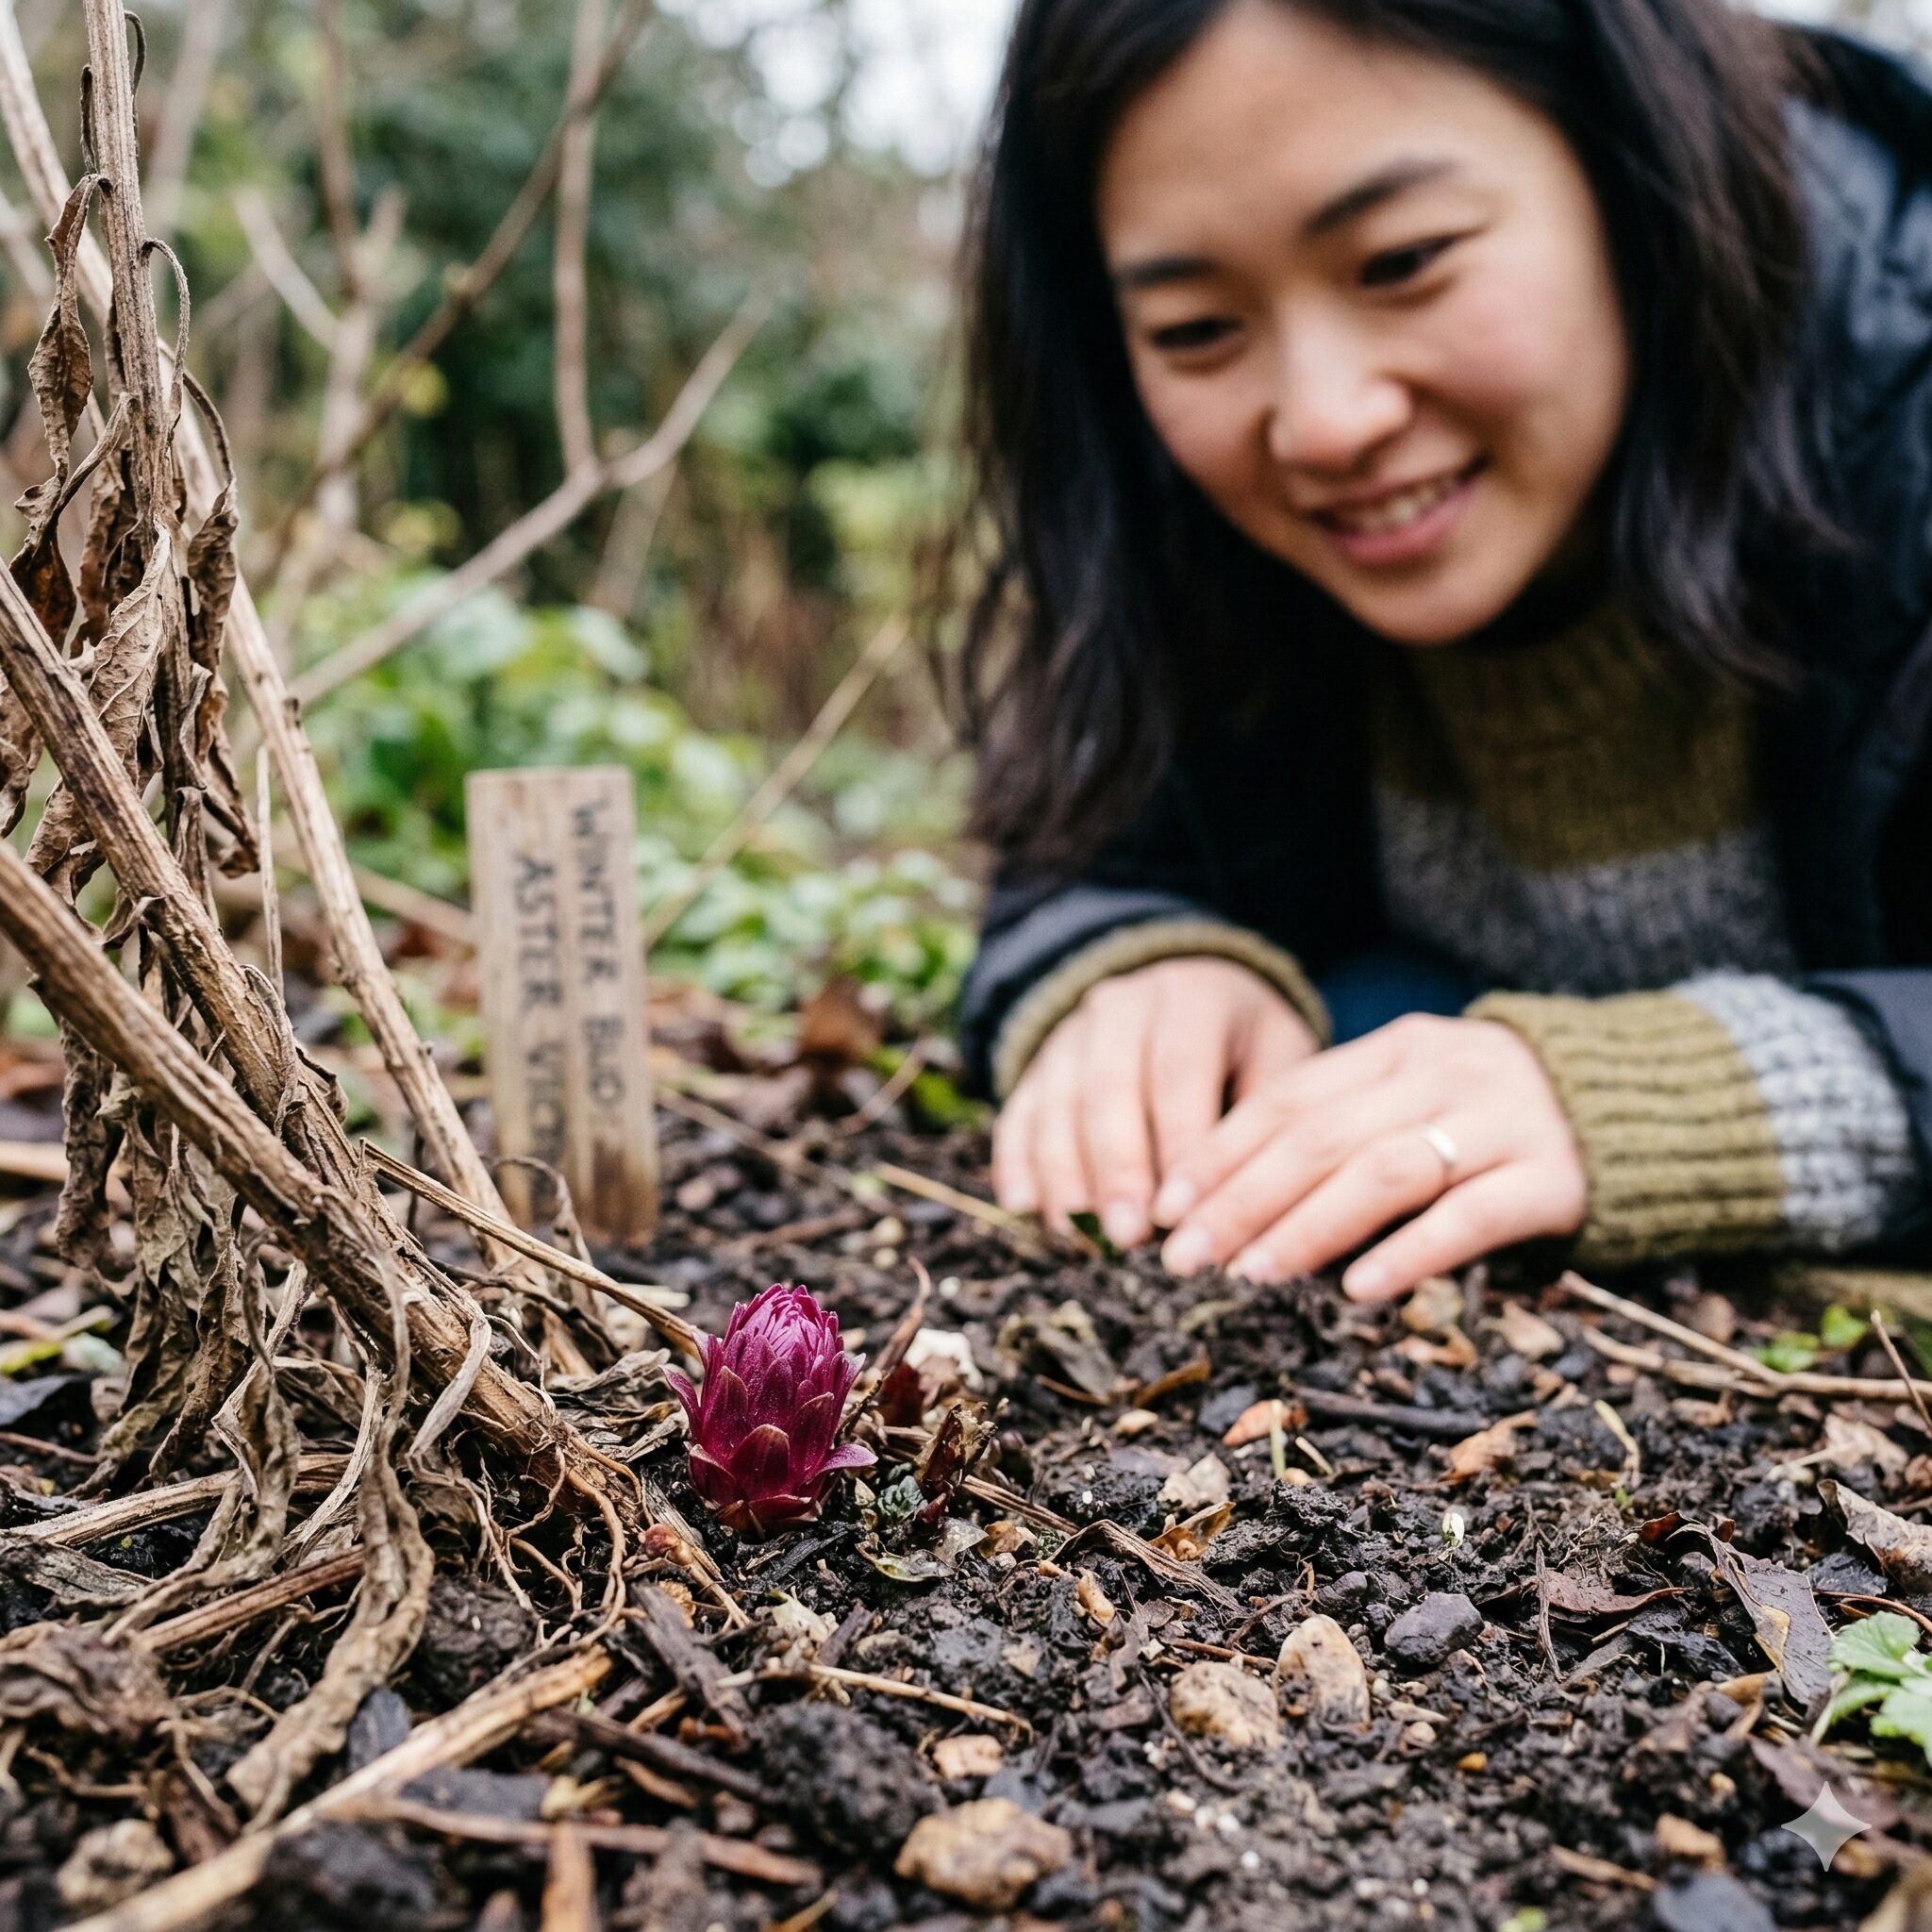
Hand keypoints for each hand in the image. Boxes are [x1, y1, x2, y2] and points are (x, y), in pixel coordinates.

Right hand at [992, 958, 1320, 1246]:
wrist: (1191, 992)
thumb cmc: (1249, 1045)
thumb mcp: (1281, 1058)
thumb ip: (1264, 1121)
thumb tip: (1249, 1207)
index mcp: (1192, 999)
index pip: (1179, 1071)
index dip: (1177, 1142)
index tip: (1183, 1211)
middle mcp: (1123, 1006)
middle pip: (1109, 1087)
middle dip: (1116, 1168)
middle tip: (1127, 1235)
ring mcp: (1073, 1033)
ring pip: (1057, 1103)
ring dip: (1064, 1173)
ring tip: (1078, 1235)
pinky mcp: (1039, 1064)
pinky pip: (1020, 1111)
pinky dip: (1016, 1161)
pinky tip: (1024, 1208)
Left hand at [1152, 1014, 1586, 1300]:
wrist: (1641, 1109)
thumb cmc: (1493, 1120)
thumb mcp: (1416, 1098)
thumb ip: (1340, 1131)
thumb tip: (1223, 1203)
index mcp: (1399, 1048)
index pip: (1288, 1098)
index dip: (1220, 1154)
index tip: (1164, 1208)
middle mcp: (1445, 1073)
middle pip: (1321, 1138)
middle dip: (1242, 1201)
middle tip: (1187, 1258)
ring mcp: (1503, 1122)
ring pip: (1384, 1172)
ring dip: (1308, 1227)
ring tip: (1254, 1275)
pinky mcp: (1554, 1178)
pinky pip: (1469, 1217)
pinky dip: (1407, 1252)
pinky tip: (1358, 1290)